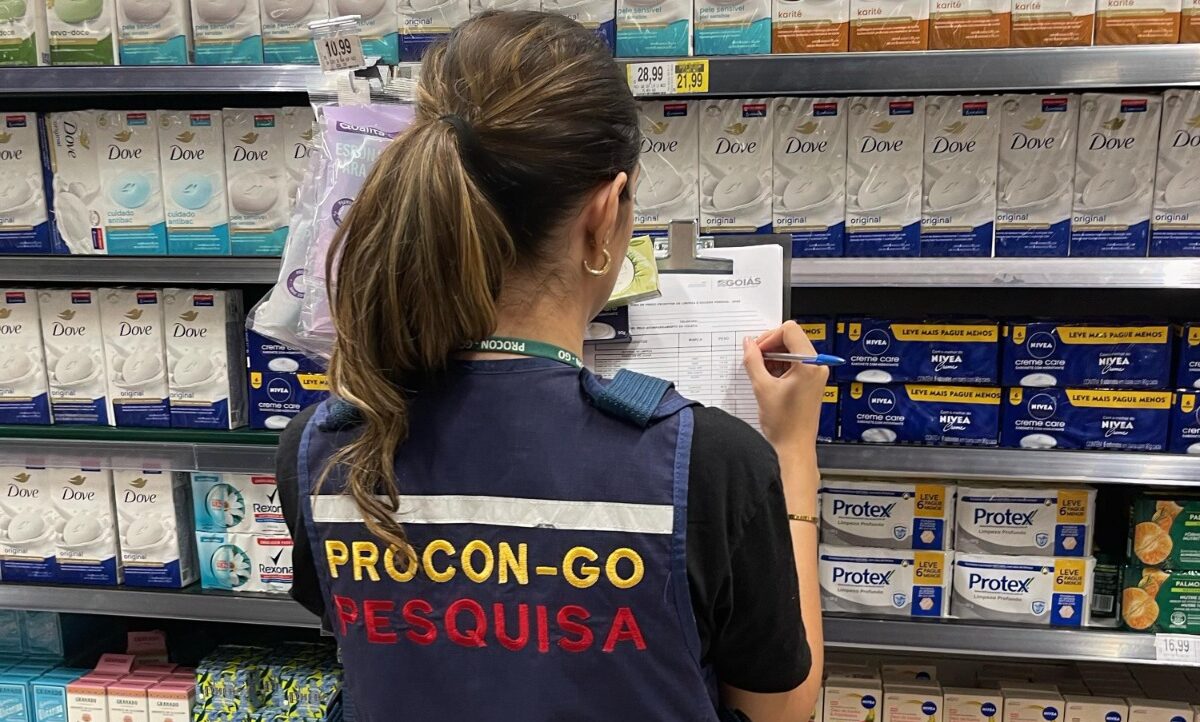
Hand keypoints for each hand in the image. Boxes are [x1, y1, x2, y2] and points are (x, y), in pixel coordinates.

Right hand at [742, 321, 828, 453]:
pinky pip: (795, 363)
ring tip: (762, 372)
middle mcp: (817, 366)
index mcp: (810, 364)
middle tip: (756, 359)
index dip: (769, 337)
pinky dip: (780, 366)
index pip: (790, 330)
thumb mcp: (762, 387)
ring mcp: (816, 374)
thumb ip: (753, 360)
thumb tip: (748, 344)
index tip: (757, 350)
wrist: (794, 447)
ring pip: (792, 350)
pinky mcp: (811, 382)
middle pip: (792, 338)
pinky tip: (769, 379)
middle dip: (771, 346)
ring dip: (774, 357)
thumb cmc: (785, 424)